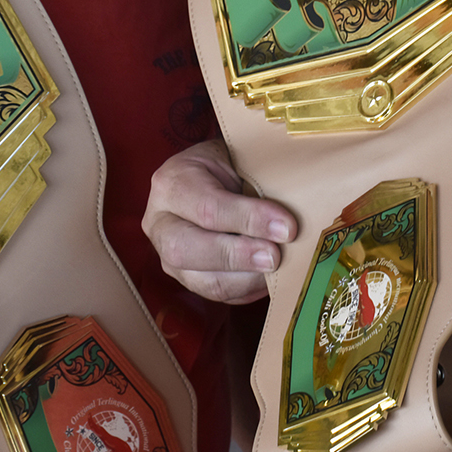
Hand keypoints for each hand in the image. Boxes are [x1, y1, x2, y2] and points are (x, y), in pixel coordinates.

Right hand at [143, 139, 294, 304]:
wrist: (212, 176)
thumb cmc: (229, 164)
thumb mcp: (238, 158)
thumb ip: (258, 181)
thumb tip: (290, 216)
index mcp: (172, 183)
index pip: (207, 208)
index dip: (249, 220)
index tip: (287, 227)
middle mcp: (160, 223)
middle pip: (188, 250)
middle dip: (238, 256)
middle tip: (276, 256)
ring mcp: (167, 255)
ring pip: (201, 280)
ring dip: (246, 280)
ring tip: (279, 271)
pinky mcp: (186, 278)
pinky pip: (217, 294)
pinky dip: (248, 289)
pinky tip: (271, 279)